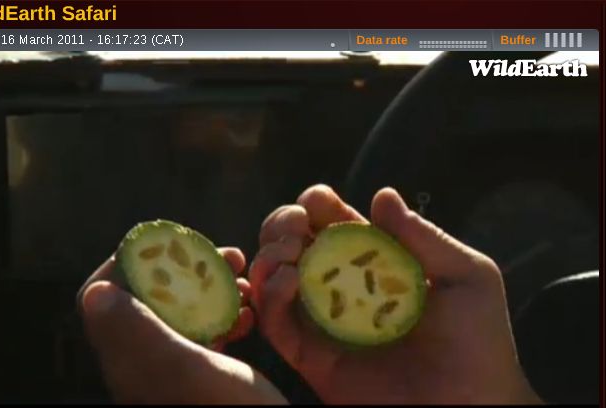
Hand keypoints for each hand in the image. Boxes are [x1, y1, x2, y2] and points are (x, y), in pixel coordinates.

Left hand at [78, 248, 286, 404]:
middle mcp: (144, 360)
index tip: (169, 248)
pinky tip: (253, 314)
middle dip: (185, 269)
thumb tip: (96, 294)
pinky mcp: (202, 373)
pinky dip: (229, 314)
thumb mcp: (184, 369)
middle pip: (149, 296)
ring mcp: (174, 367)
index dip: (127, 264)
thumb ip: (139, 331)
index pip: (102, 298)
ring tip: (245, 282)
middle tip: (227, 257)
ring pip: (182, 309)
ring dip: (212, 288)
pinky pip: (207, 331)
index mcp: (130, 359)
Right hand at [250, 184, 541, 403]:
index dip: (317, 204)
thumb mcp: (465, 277)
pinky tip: (288, 280)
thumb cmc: (479, 342)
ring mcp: (324, 321)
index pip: (334, 222)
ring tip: (288, 251)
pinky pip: (276, 324)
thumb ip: (423, 237)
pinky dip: (271, 297)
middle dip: (283, 223)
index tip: (316, 201)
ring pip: (274, 278)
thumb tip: (382, 195)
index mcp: (375, 261)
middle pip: (295, 243)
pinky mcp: (311, 356)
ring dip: (270, 255)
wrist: (471, 407)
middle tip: (294, 225)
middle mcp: (342, 286)